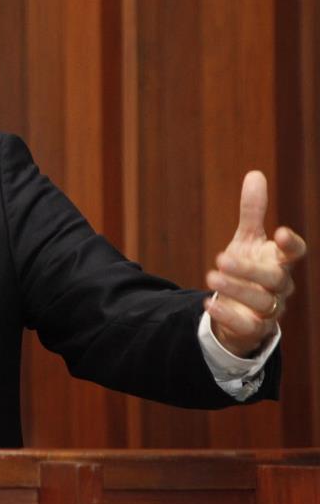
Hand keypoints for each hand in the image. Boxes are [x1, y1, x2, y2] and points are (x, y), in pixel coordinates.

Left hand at [205, 171, 307, 357]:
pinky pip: (245, 325)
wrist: (241, 310)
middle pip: (273, 279)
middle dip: (249, 269)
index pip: (295, 254)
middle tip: (221, 258)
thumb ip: (253, 212)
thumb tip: (255, 174)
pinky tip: (208, 304)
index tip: (279, 232)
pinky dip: (227, 316)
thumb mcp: (248, 240)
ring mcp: (269, 311)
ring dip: (236, 290)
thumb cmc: (249, 269)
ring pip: (261, 302)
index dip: (291, 244)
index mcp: (280, 263)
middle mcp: (280, 287)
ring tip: (210, 277)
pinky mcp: (253, 329)